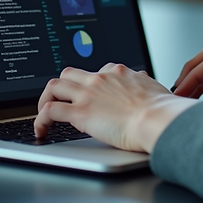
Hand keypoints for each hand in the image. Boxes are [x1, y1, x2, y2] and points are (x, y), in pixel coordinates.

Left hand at [34, 63, 198, 152]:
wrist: (157, 119)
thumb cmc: (162, 110)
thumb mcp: (155, 89)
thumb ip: (145, 84)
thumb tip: (146, 82)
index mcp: (119, 73)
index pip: (97, 72)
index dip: (89, 84)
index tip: (88, 95)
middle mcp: (100, 79)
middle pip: (70, 73)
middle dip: (61, 86)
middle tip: (59, 100)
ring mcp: (88, 94)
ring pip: (54, 86)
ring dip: (45, 99)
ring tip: (43, 114)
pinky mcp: (80, 112)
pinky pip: (50, 111)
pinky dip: (40, 120)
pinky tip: (41, 130)